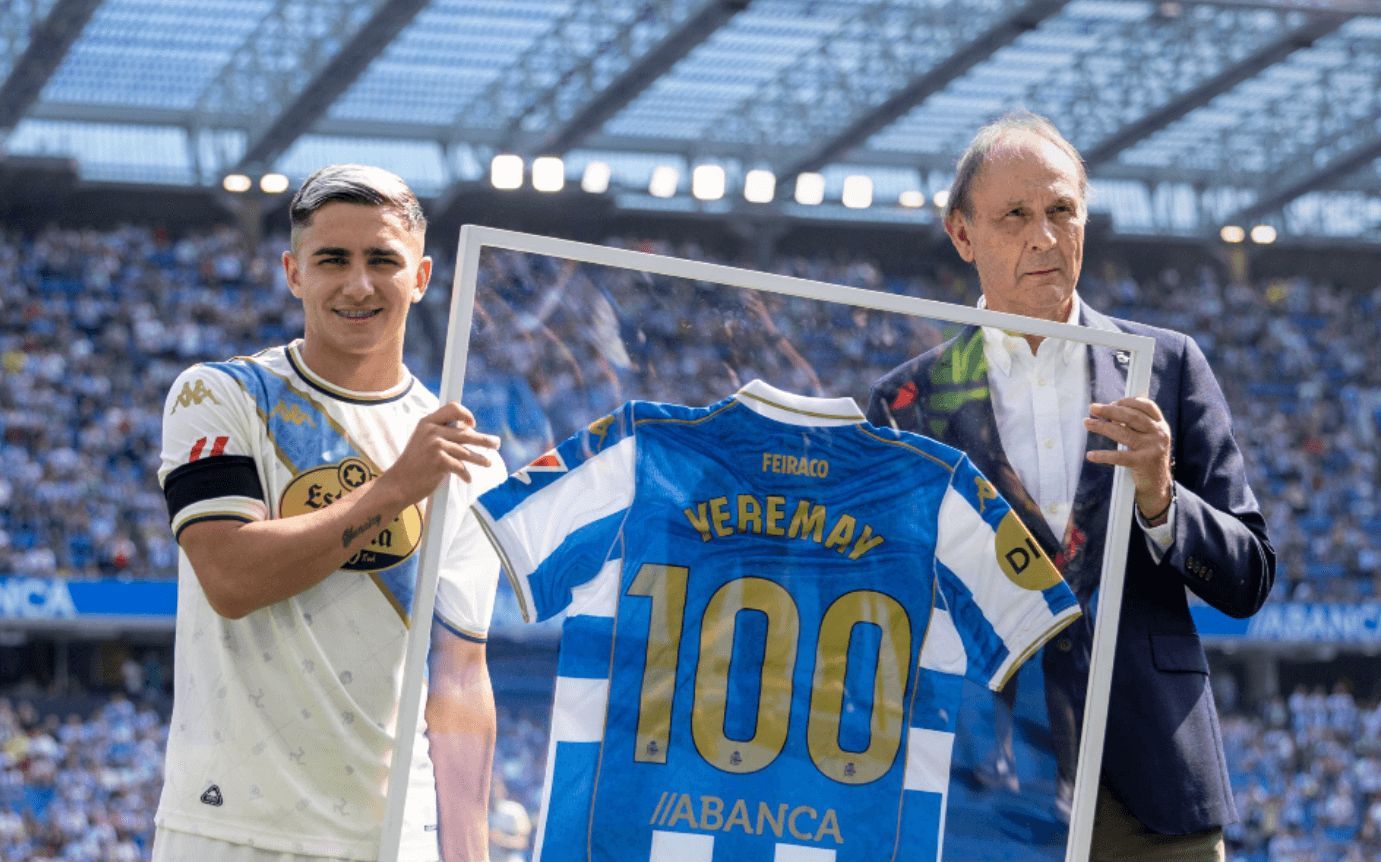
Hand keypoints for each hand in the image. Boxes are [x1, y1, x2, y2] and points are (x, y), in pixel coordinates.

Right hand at [376, 402, 499, 506]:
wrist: (398, 484)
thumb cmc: (413, 464)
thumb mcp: (422, 441)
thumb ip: (441, 434)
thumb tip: (467, 431)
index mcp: (427, 422)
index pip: (452, 408)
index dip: (466, 414)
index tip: (472, 424)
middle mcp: (432, 431)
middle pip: (465, 432)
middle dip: (483, 440)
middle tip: (496, 443)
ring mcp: (435, 445)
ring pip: (467, 451)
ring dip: (480, 459)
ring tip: (488, 463)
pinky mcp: (439, 461)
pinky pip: (461, 467)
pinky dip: (465, 475)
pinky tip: (467, 479)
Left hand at [1083, 398, 1172, 520]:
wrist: (1157, 485)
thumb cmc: (1147, 457)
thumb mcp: (1148, 438)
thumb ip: (1135, 424)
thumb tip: (1108, 411)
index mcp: (1160, 425)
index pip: (1146, 406)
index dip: (1128, 401)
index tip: (1111, 402)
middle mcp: (1159, 434)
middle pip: (1132, 417)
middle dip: (1110, 410)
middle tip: (1092, 408)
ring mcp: (1152, 448)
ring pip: (1123, 433)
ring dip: (1102, 427)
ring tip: (1087, 423)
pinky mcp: (1143, 463)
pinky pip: (1119, 457)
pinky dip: (1103, 455)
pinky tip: (1090, 455)